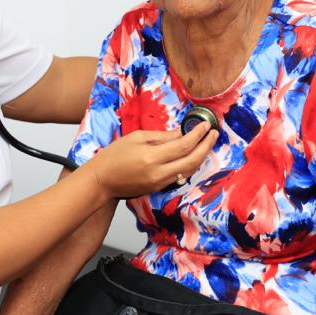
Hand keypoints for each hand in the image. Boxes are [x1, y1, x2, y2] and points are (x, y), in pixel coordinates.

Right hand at [85, 122, 217, 198]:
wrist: (102, 181)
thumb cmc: (114, 156)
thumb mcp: (136, 138)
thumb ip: (162, 136)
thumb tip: (182, 133)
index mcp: (151, 157)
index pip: (183, 146)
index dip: (197, 135)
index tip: (206, 125)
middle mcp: (158, 173)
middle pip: (192, 160)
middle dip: (206, 146)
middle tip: (213, 133)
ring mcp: (160, 183)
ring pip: (189, 170)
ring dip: (201, 156)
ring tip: (207, 142)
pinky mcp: (159, 188)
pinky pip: (181, 176)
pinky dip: (190, 164)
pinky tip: (194, 154)